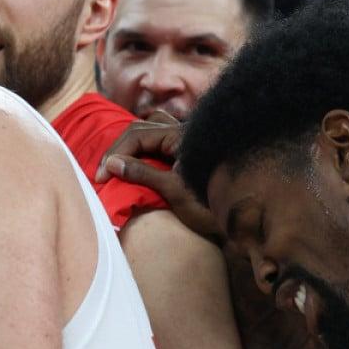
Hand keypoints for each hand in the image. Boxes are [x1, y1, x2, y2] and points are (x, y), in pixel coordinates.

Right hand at [95, 112, 219, 240]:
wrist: (247, 220)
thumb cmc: (212, 206)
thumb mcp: (174, 191)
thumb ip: (143, 173)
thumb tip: (111, 163)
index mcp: (182, 137)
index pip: (138, 135)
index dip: (115, 154)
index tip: (101, 178)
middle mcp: (186, 133)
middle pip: (143, 128)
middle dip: (120, 149)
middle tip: (105, 173)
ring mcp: (189, 142)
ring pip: (153, 129)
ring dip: (134, 144)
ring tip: (120, 162)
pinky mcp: (190, 153)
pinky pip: (161, 141)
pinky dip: (146, 149)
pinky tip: (139, 163)